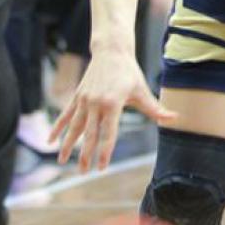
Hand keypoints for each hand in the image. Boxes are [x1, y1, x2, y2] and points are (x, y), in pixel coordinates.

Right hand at [50, 47, 175, 171]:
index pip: (108, 133)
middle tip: (84, 173)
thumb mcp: (142, 90)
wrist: (111, 51)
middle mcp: (95, 103)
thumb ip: (155, 108)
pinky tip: (50, 141)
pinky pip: (65, 115)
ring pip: (74, 127)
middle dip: (86, 155)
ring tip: (62, 162)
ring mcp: (84, 100)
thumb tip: (174, 118)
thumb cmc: (129, 72)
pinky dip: (57, 128)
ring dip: (68, 145)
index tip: (102, 167)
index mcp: (112, 104)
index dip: (105, 151)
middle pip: (90, 134)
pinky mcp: (77, 96)